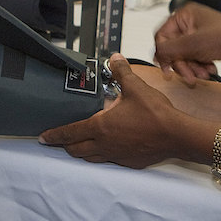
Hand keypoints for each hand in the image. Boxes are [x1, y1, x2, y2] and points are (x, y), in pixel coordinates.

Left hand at [39, 55, 187, 167]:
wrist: (176, 135)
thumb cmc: (155, 113)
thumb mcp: (136, 87)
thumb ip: (121, 72)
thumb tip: (114, 59)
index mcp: (101, 126)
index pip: (70, 132)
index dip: (54, 135)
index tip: (43, 137)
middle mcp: (105, 144)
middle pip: (76, 149)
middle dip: (65, 145)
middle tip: (59, 141)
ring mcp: (117, 155)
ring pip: (91, 158)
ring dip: (81, 152)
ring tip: (78, 146)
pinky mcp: (129, 162)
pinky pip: (109, 160)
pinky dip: (102, 155)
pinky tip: (108, 148)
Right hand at [154, 2, 220, 84]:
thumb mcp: (191, 44)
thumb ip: (168, 49)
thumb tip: (155, 54)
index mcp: (185, 15)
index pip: (163, 36)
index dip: (164, 54)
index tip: (167, 68)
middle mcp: (191, 22)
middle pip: (174, 48)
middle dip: (182, 64)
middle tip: (187, 75)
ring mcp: (199, 34)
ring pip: (185, 56)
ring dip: (192, 67)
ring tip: (202, 73)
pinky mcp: (207, 45)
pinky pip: (195, 59)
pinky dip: (200, 67)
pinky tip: (209, 69)